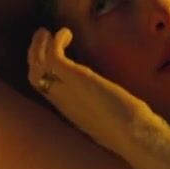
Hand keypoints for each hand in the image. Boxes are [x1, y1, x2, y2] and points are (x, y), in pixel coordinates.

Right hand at [26, 27, 154, 153]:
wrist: (135, 137)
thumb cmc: (132, 133)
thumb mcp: (112, 122)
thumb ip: (106, 114)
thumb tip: (117, 108)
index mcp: (70, 113)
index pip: (44, 90)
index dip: (43, 71)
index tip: (49, 57)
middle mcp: (62, 103)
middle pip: (34, 76)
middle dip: (35, 54)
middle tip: (42, 37)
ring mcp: (66, 90)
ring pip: (37, 64)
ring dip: (39, 45)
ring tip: (46, 31)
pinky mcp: (76, 78)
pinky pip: (53, 56)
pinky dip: (56, 41)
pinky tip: (66, 33)